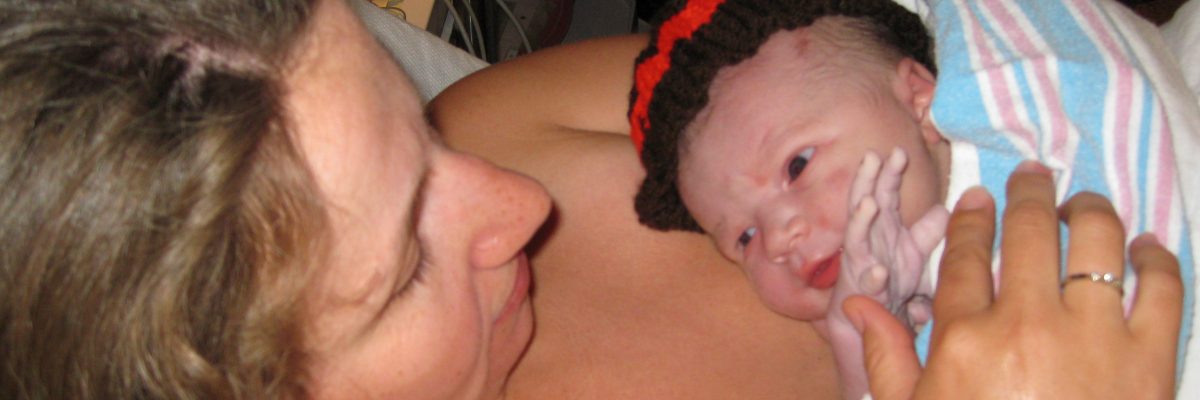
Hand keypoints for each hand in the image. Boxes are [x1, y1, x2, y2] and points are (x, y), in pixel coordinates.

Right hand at [841, 149, 947, 328]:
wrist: (870, 318)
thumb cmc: (891, 281)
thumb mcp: (914, 252)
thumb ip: (929, 229)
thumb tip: (948, 205)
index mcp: (884, 227)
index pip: (885, 192)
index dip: (890, 172)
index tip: (899, 151)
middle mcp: (869, 240)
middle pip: (863, 203)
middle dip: (866, 180)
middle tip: (871, 157)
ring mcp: (862, 263)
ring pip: (857, 238)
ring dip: (860, 221)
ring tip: (869, 203)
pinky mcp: (860, 290)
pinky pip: (867, 282)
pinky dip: (873, 276)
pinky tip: (879, 271)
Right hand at [842, 161, 1183, 399]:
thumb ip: (889, 358)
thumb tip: (854, 304)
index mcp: (966, 339)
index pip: (965, 256)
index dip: (970, 219)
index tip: (976, 198)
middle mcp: (1028, 324)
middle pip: (1029, 232)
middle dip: (1030, 194)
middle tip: (1032, 178)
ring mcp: (1094, 337)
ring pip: (1097, 243)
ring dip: (1091, 211)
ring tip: (1086, 204)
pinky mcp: (1150, 358)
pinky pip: (1161, 287)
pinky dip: (1157, 258)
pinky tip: (1146, 247)